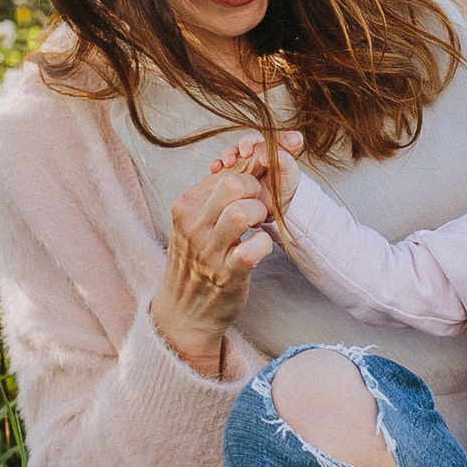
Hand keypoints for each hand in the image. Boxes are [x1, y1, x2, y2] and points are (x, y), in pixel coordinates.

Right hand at [147, 131, 302, 377]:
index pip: (227, 169)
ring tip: (257, 227)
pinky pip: (254, 248)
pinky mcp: (225, 274)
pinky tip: (258, 249)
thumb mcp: (201, 222)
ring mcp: (207, 249)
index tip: (282, 158)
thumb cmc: (199, 260)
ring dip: (260, 216)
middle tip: (260, 208)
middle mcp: (193, 223)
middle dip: (258, 191)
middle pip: (235, 183)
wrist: (184, 312)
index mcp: (187, 204)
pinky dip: (264, 245)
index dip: (261, 161)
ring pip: (242, 211)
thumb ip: (223, 192)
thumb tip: (257, 154)